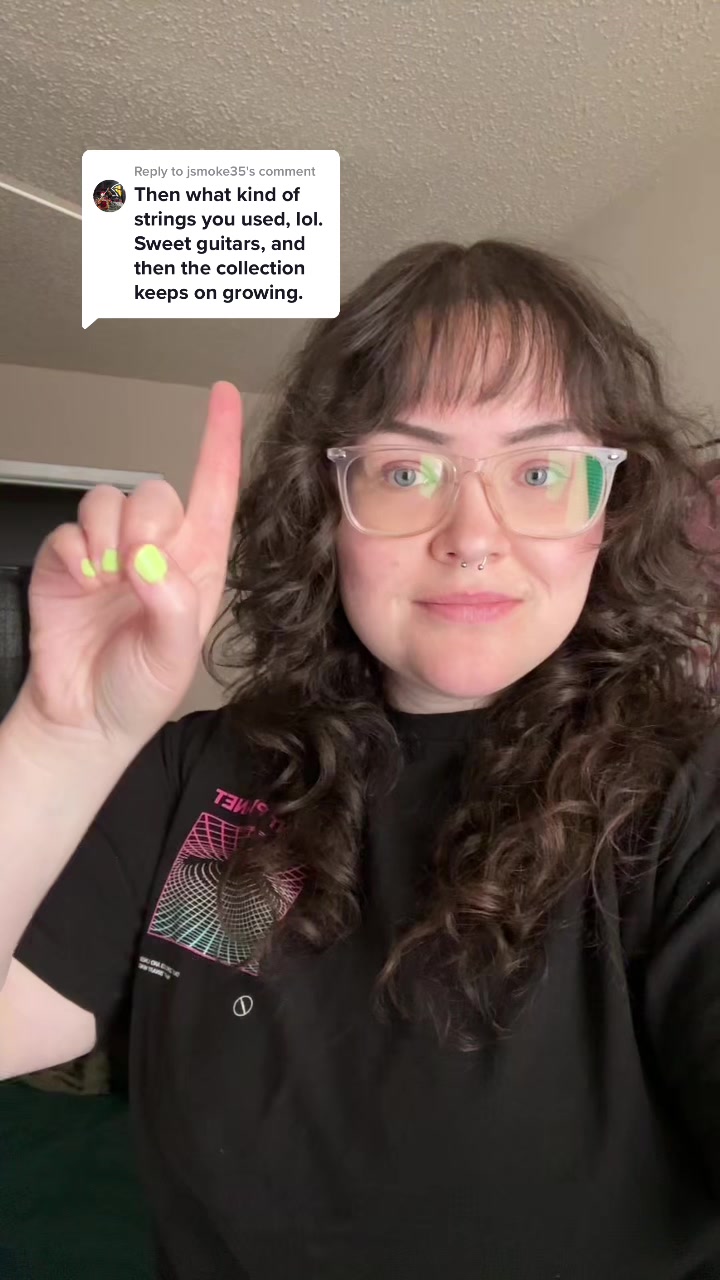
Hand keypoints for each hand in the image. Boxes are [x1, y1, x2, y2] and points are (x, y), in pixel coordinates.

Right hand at [18, 382, 242, 745]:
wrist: (82, 719)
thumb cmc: (138, 691)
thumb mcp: (174, 657)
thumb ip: (172, 606)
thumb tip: (151, 560)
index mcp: (197, 566)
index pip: (214, 492)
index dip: (219, 443)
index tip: (221, 396)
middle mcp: (155, 553)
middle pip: (155, 492)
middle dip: (145, 521)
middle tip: (135, 567)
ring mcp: (108, 555)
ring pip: (108, 501)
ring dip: (107, 536)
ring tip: (106, 580)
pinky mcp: (65, 562)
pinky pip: (68, 530)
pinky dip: (72, 553)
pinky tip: (81, 582)